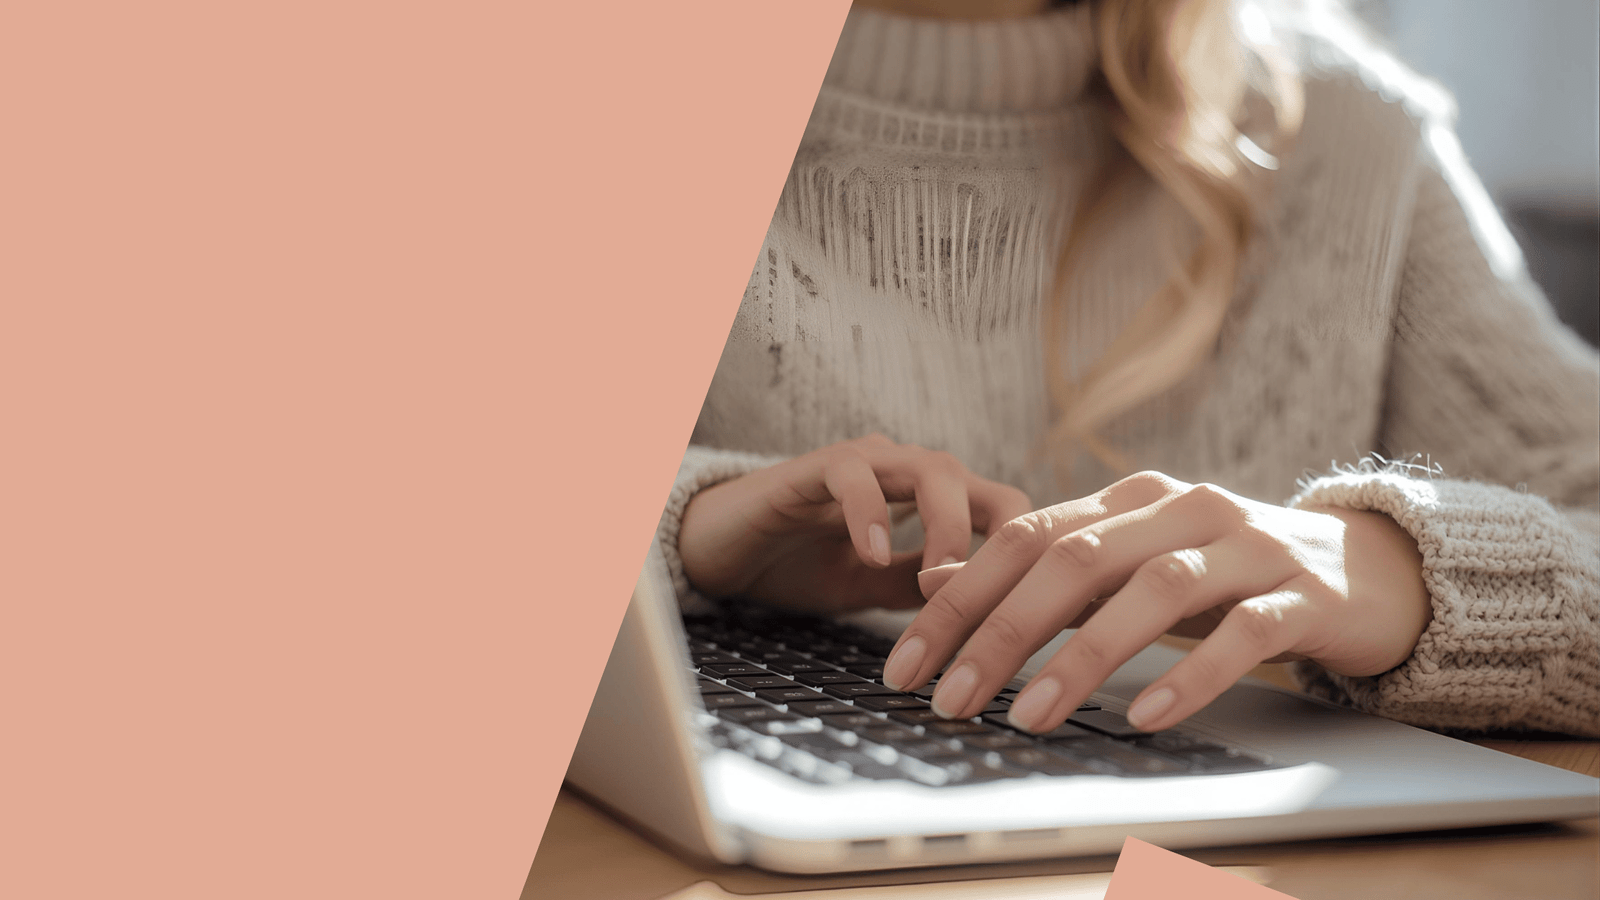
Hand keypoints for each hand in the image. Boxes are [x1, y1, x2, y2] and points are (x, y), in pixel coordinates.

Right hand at [678, 435, 1032, 613]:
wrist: (724, 552)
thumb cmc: (802, 565)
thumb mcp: (880, 591)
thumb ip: (934, 595)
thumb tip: (1002, 626)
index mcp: (932, 502)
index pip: (1006, 512)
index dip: (1029, 557)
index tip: (1043, 612)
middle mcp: (907, 472)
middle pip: (984, 486)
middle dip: (1001, 544)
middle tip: (997, 602)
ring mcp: (865, 464)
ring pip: (933, 470)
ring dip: (948, 528)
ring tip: (938, 583)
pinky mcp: (814, 466)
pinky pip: (854, 473)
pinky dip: (871, 511)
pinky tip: (873, 553)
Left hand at [883, 471, 1430, 733]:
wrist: (1368, 570)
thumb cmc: (1228, 575)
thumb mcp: (1130, 565)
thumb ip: (1042, 571)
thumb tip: (938, 583)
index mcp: (1131, 499)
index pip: (1023, 538)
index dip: (958, 599)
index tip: (908, 664)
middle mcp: (1183, 508)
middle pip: (1075, 560)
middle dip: (1001, 631)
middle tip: (952, 697)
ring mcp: (1247, 547)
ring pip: (1153, 592)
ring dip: (1082, 657)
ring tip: (1029, 717)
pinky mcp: (1302, 595)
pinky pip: (1242, 633)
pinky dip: (1191, 675)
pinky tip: (1146, 717)